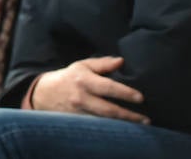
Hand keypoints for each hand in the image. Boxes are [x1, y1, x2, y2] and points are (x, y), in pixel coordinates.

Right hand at [29, 56, 148, 122]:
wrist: (44, 93)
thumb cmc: (69, 77)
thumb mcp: (82, 66)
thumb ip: (102, 64)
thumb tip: (122, 61)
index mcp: (84, 80)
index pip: (108, 87)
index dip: (125, 93)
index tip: (140, 98)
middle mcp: (81, 97)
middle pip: (108, 109)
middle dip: (129, 115)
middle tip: (146, 119)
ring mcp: (79, 111)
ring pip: (104, 121)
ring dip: (123, 124)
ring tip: (140, 126)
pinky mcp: (77, 122)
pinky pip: (97, 126)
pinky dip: (111, 129)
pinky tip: (123, 130)